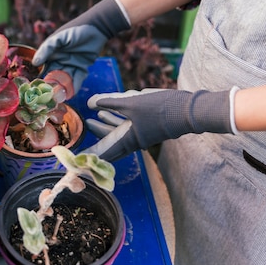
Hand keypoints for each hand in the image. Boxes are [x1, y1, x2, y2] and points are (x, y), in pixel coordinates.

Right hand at [32, 0, 129, 92]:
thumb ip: (47, 49)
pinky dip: (74, 87)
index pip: (44, 69)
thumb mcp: (59, 38)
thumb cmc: (76, 30)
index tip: (38, 88)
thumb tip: (35, 63)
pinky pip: (77, 80)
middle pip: (55, 77)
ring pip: (66, 80)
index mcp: (52, 54)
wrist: (97, 28)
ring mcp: (71, 65)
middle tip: (50, 96)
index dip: (41, 78)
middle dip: (53, 86)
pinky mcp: (82, 68)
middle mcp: (60, 61)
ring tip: (60, 98)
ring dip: (63, 88)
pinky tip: (71, 94)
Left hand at [83, 88, 233, 160]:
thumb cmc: (160, 108)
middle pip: (110, 143)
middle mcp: (134, 142)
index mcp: (128, 141)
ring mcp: (142, 135)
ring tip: (94, 117)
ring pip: (119, 133)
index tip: (76, 162)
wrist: (189, 110)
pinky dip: (118, 119)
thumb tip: (90, 103)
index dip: (89, 156)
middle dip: (96, 137)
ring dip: (107, 125)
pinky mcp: (149, 127)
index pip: (103, 153)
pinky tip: (112, 110)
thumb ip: (109, 102)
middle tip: (84, 132)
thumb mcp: (131, 102)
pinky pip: (128, 126)